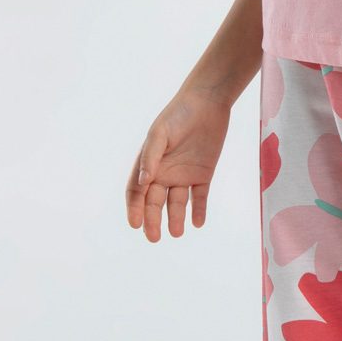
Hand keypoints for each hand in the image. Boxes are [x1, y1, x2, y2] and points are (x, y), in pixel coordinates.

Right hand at [125, 86, 232, 240]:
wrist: (207, 103)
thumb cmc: (177, 115)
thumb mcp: (159, 133)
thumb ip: (150, 157)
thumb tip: (143, 181)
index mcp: (148, 164)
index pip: (137, 192)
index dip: (134, 208)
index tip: (135, 224)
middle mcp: (164, 173)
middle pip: (155, 203)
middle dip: (152, 220)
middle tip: (154, 237)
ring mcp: (183, 176)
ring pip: (177, 204)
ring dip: (175, 219)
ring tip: (176, 232)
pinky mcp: (203, 175)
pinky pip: (200, 198)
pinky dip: (199, 211)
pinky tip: (198, 222)